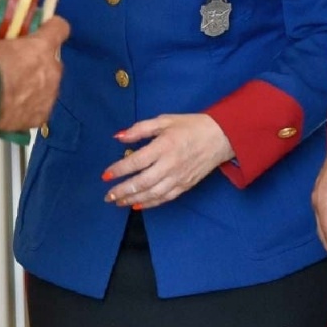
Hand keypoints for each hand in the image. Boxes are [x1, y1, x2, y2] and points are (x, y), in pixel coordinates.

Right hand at [0, 17, 67, 131]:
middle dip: (38, 60)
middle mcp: (52, 69)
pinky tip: (12, 108)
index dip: (51, 27)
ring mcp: (49, 95)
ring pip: (48, 85)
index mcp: (42, 46)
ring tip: (12, 89)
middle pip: (52, 59)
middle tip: (17, 63)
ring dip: (35, 84)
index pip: (59, 28)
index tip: (41, 28)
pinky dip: (29, 106)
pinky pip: (39, 107)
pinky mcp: (41, 116)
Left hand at [101, 114, 231, 209]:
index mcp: (164, 146)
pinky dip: (150, 204)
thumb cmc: (190, 126)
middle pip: (142, 182)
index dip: (119, 170)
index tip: (105, 176)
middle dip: (123, 190)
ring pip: (153, 193)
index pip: (137, 161)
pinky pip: (165, 198)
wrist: (220, 137)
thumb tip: (119, 137)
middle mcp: (170, 164)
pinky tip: (138, 205)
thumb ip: (140, 129)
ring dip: (133, 200)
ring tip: (118, 202)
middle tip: (108, 196)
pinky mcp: (186, 186)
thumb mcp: (164, 120)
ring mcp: (179, 177)